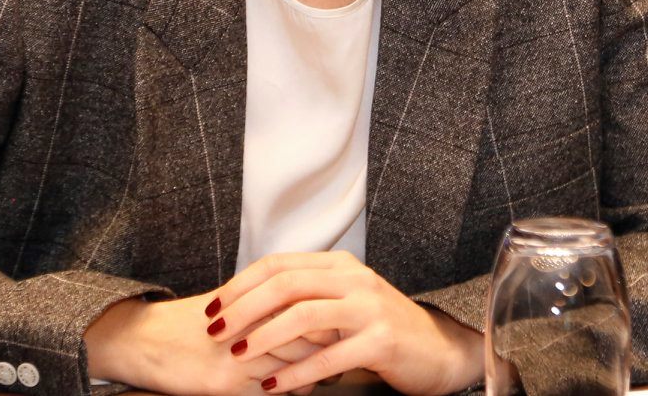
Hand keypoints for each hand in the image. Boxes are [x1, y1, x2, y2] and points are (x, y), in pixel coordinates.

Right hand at [83, 289, 330, 395]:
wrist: (144, 341)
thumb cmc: (191, 322)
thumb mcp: (233, 304)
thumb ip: (269, 305)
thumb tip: (311, 314)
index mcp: (254, 296)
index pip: (308, 305)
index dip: (328, 317)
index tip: (340, 326)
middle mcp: (250, 322)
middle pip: (309, 334)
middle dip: (328, 346)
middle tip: (341, 353)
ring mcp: (239, 353)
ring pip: (295, 365)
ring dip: (312, 372)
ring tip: (322, 374)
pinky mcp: (226, 383)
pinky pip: (271, 392)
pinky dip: (287, 391)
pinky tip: (288, 389)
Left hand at [211, 252, 483, 395]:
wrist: (435, 350)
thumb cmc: (379, 329)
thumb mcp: (343, 302)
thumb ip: (306, 297)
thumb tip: (248, 304)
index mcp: (340, 265)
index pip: (279, 264)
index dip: (240, 284)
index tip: (212, 308)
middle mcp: (355, 279)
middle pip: (286, 284)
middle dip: (243, 308)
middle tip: (214, 330)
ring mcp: (369, 309)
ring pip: (304, 315)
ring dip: (264, 337)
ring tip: (237, 355)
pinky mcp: (381, 341)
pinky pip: (328, 356)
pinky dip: (295, 373)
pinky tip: (272, 386)